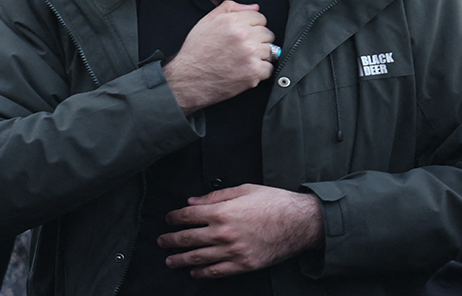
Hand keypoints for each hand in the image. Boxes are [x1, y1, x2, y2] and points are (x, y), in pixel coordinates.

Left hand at [158, 184, 322, 276]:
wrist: (300, 223)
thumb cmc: (274, 202)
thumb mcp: (244, 190)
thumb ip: (216, 196)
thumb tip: (193, 201)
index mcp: (222, 212)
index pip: (189, 216)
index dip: (175, 218)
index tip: (169, 219)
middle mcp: (223, 233)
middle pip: (188, 239)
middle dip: (171, 240)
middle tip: (161, 241)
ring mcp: (233, 252)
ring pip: (198, 258)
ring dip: (180, 259)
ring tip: (170, 260)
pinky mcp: (243, 265)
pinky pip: (217, 272)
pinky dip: (202, 273)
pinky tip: (194, 272)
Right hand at [163, 0, 274, 113]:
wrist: (188, 78)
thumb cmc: (196, 51)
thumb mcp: (207, 21)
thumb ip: (230, 8)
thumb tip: (254, 7)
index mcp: (232, 21)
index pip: (260, 17)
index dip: (253, 26)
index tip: (246, 35)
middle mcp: (243, 35)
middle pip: (267, 33)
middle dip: (258, 40)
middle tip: (243, 49)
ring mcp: (250, 54)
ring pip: (270, 50)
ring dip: (260, 56)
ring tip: (243, 60)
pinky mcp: (253, 72)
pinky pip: (269, 68)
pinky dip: (260, 71)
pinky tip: (246, 70)